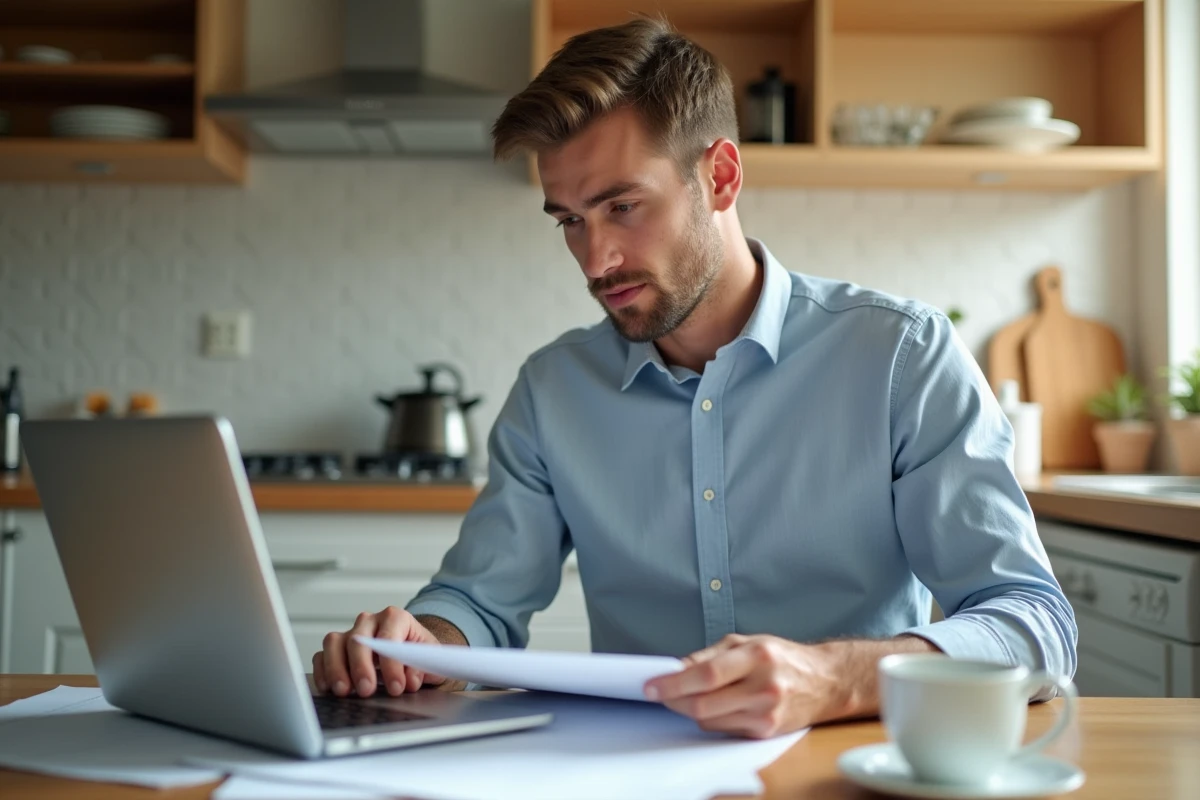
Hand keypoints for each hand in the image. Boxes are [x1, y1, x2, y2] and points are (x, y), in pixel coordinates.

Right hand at [314, 606, 445, 697]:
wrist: (409, 652)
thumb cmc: (418, 653)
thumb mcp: (429, 659)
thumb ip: (423, 668)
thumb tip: (410, 680)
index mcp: (395, 618)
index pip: (389, 637)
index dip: (392, 664)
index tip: (397, 687)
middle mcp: (369, 621)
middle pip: (358, 639)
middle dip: (361, 667)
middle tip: (366, 690)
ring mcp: (350, 633)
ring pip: (334, 643)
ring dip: (336, 668)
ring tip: (344, 691)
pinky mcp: (335, 649)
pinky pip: (321, 655)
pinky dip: (322, 672)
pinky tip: (329, 688)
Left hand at [643, 634, 840, 738]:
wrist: (825, 682)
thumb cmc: (783, 658)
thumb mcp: (746, 642)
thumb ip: (709, 655)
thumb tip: (675, 668)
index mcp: (757, 656)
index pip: (706, 674)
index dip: (673, 683)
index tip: (652, 685)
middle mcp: (763, 686)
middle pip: (704, 703)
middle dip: (673, 700)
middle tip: (659, 693)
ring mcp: (766, 713)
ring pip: (709, 721)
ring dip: (689, 709)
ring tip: (687, 695)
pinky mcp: (765, 732)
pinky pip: (723, 730)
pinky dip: (710, 719)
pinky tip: (712, 705)